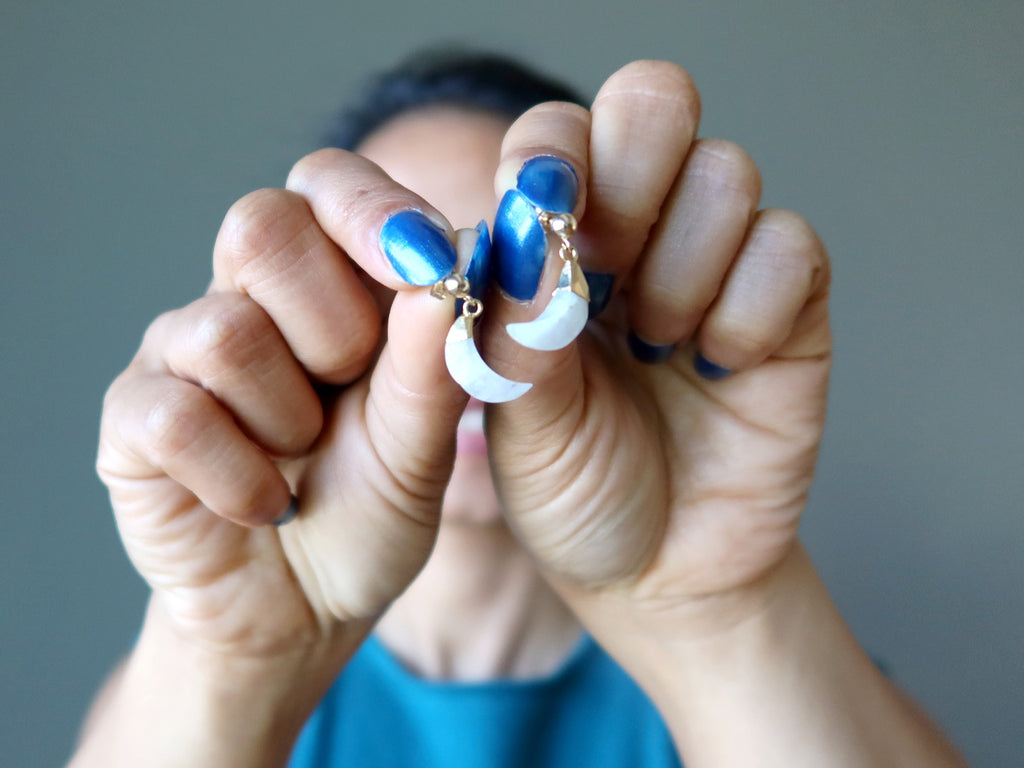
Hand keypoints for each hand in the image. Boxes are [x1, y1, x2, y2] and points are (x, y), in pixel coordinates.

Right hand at [97, 152, 471, 662]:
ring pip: (224, 331)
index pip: (327, 185)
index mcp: (326, 281)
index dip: (375, 212)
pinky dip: (240, 476)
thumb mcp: (422, 444)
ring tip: (305, 459)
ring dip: (289, 417)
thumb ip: (436, 360)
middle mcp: (243, 297)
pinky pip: (176, 416)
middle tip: (352, 388)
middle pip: (260, 225)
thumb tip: (454, 259)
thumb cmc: (369, 509)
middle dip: (333, 324)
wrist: (304, 606)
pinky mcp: (132, 419)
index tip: (428, 261)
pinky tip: (264, 503)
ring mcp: (177, 353)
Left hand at [483, 60, 830, 620]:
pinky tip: (717, 366)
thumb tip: (517, 231)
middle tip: (608, 265)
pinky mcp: (789, 304)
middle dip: (631, 176)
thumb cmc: (573, 492)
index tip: (542, 223)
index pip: (557, 136)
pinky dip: (749, 308)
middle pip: (654, 107)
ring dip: (683, 264)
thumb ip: (513, 328)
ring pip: (726, 171)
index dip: (552, 157)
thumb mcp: (519, 422)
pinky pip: (790, 246)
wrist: (658, 571)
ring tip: (656, 345)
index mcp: (553, 247)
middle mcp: (638, 234)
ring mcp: (716, 262)